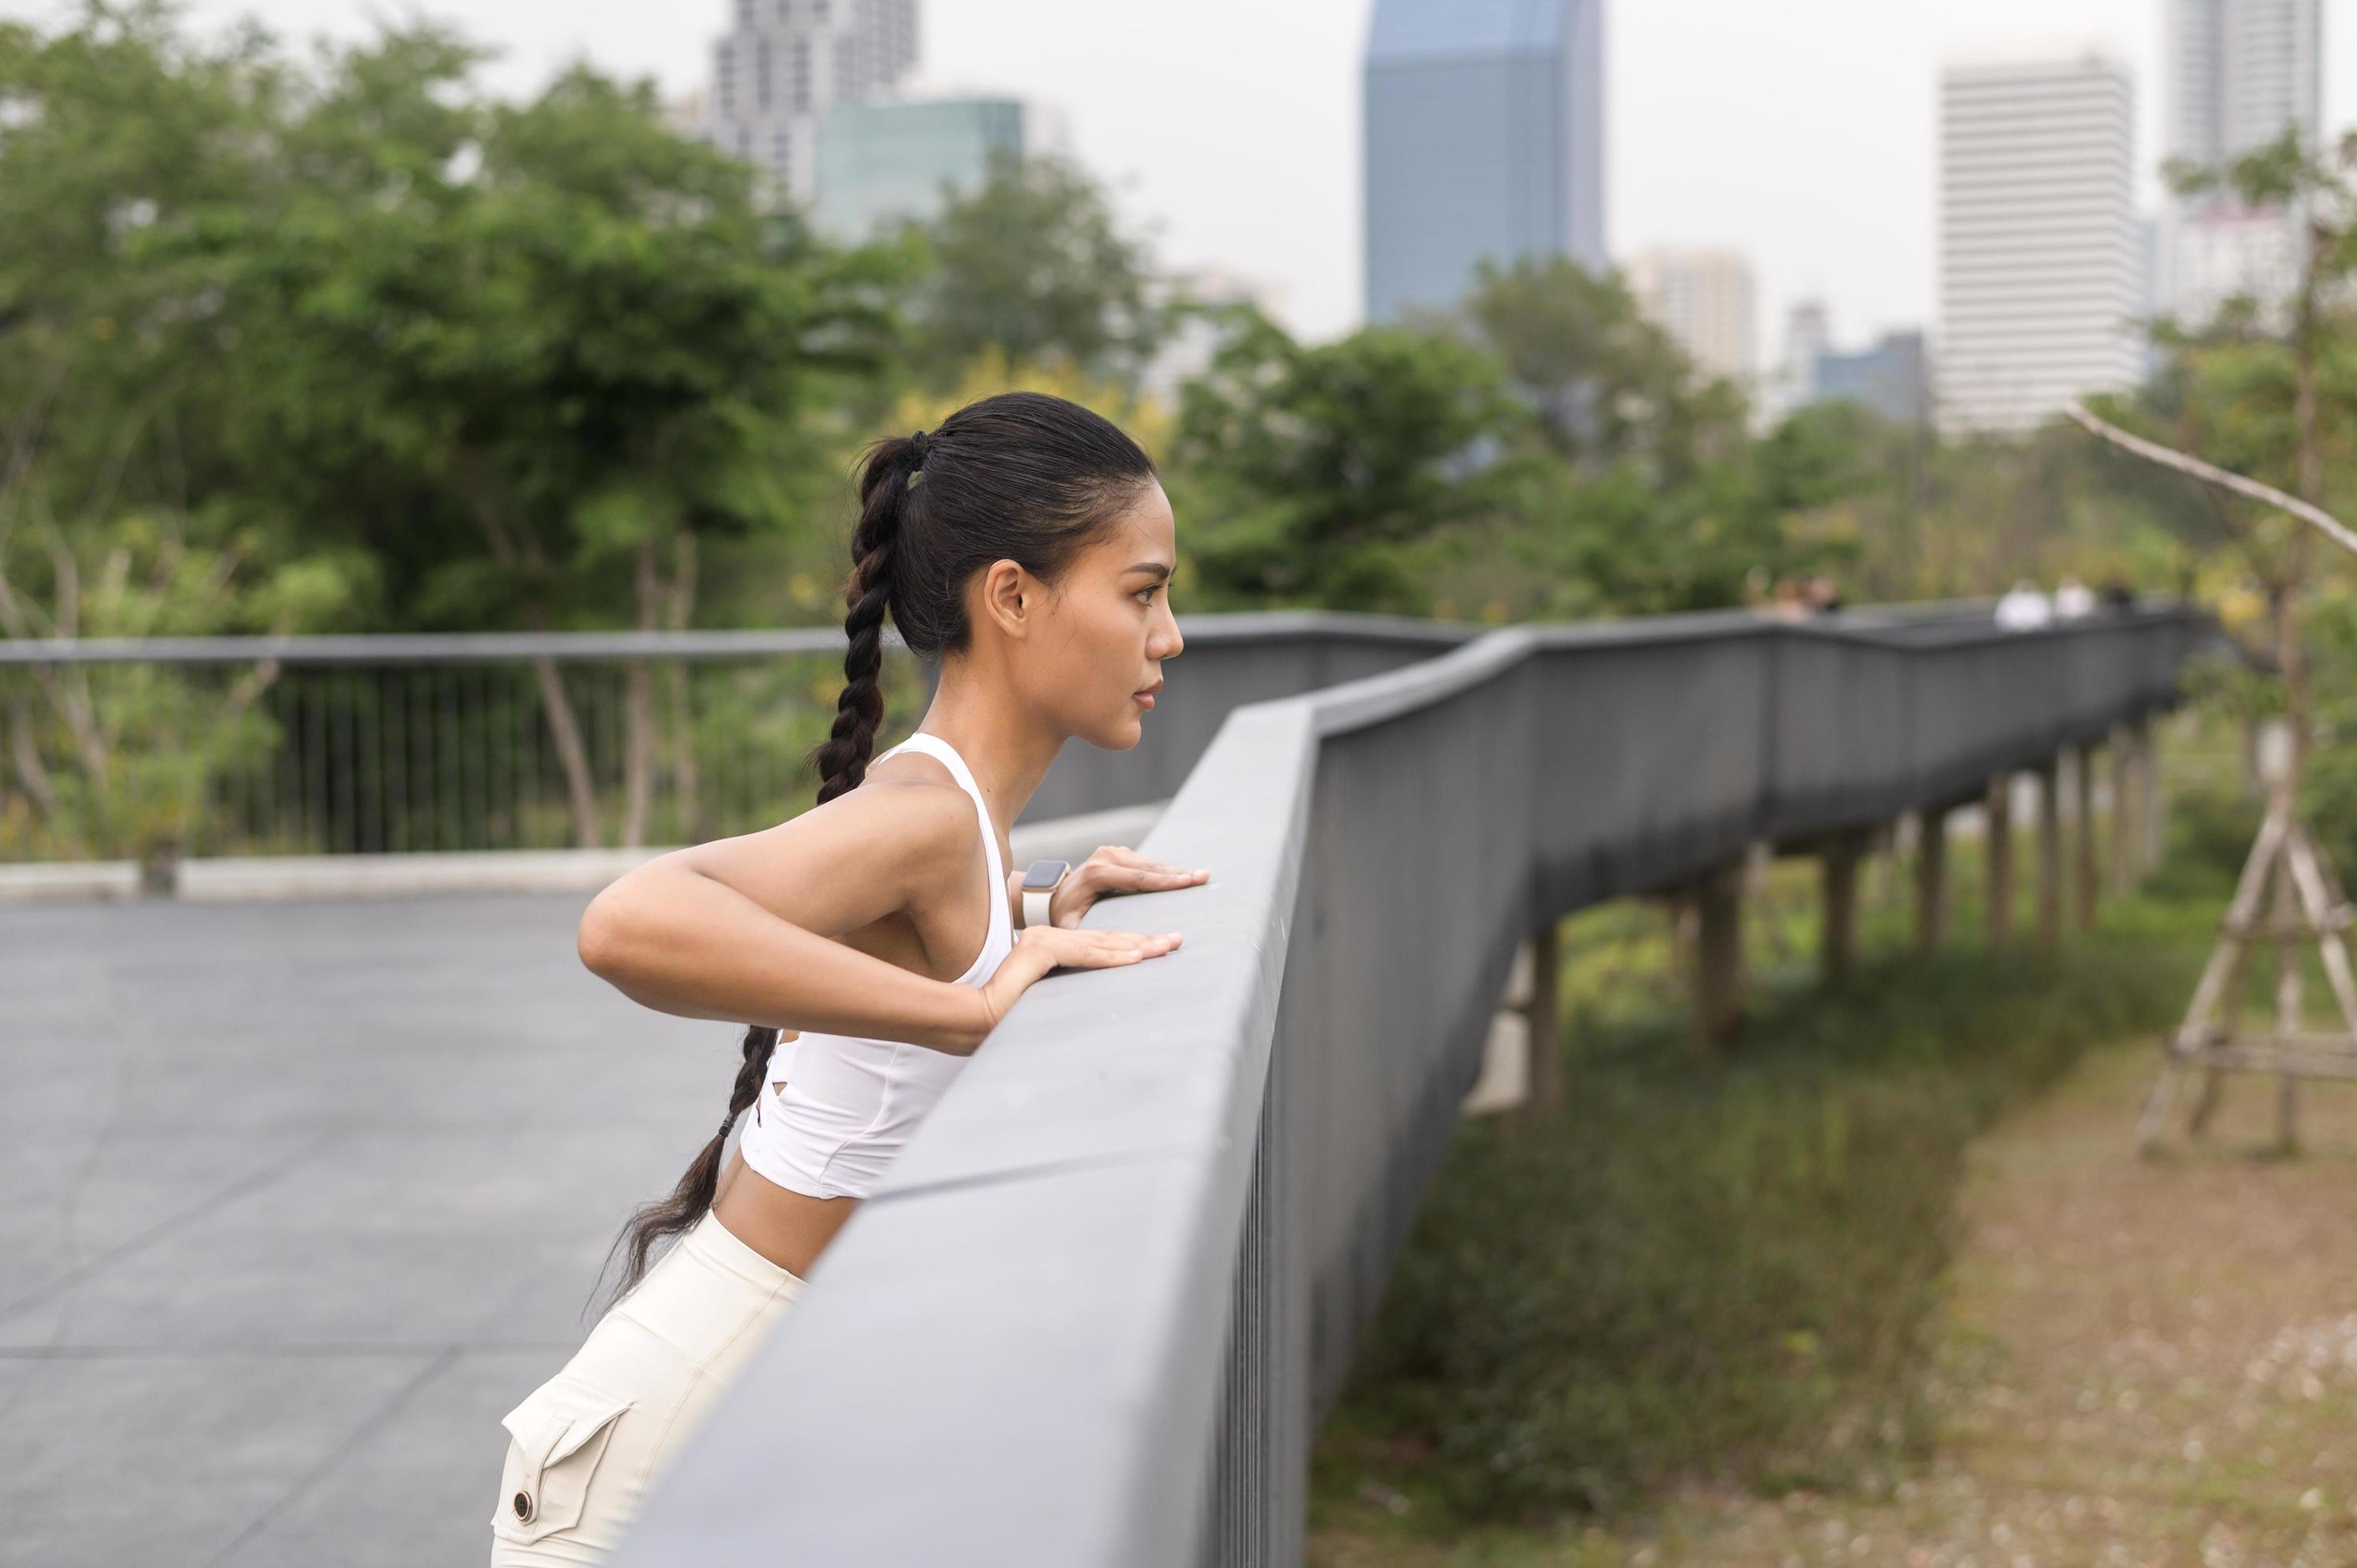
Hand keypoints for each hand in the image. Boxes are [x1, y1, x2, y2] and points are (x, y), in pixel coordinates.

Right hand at [972, 922, 1183, 1042]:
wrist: (971, 1020)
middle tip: (1176, 941)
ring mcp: (1042, 939)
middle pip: (1106, 941)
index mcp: (1051, 949)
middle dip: (1144, 941)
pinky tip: (1135, 958)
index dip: (1132, 946)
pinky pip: (1082, 954)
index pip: (1100, 947)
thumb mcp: (1049, 1002)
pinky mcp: (1037, 948)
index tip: (1161, 948)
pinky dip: (1110, 957)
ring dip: (1136, 946)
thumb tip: (1101, 1010)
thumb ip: (1071, 996)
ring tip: (1165, 947)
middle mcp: (1048, 938)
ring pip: (1099, 944)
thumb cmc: (1006, 1019)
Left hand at [1021, 846, 1210, 929]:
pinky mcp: (1118, 853)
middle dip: (1178, 873)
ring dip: (1175, 871)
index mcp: (1097, 873)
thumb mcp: (1071, 929)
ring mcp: (1112, 852)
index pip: (1138, 877)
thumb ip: (1087, 935)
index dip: (1164, 881)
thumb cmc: (1062, 918)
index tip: (1187, 881)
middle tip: (1204, 876)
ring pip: (1150, 863)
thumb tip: (1106, 950)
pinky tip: (1183, 876)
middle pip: (1149, 867)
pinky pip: (1146, 863)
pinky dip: (1164, 870)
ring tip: (1199, 876)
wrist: (1049, 897)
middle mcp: (1105, 857)